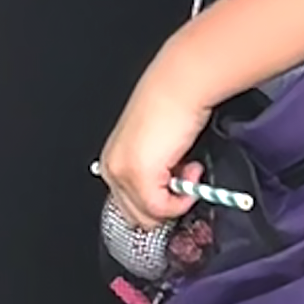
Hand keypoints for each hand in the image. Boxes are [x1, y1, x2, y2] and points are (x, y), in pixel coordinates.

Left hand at [96, 58, 213, 231]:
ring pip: (149, 216)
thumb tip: (168, 197)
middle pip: (136, 216)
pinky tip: (191, 171)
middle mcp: (112, 168)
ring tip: (188, 171)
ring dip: (175, 202)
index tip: (177, 191)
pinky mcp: (139, 175)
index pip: (128, 206)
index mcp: (112, 161)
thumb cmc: (171, 109)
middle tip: (185, 180)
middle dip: (166, 206)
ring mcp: (123, 174)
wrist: (178, 87)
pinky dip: (181, 200)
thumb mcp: (156, 148)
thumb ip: (154, 174)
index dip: (157, 204)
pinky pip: (161, 209)